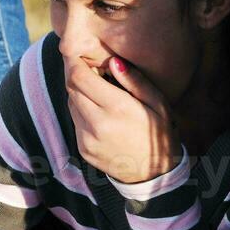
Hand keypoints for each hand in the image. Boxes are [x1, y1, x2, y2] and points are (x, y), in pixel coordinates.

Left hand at [66, 55, 180, 184]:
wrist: (153, 174)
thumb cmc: (158, 132)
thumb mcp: (157, 102)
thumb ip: (134, 80)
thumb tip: (112, 61)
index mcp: (117, 108)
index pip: (80, 77)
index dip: (75, 62)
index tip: (79, 55)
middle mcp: (97, 124)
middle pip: (71, 88)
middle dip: (75, 74)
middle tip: (87, 68)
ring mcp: (87, 139)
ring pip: (71, 104)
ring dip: (79, 93)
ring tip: (97, 91)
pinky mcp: (83, 149)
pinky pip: (75, 121)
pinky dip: (82, 111)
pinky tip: (99, 113)